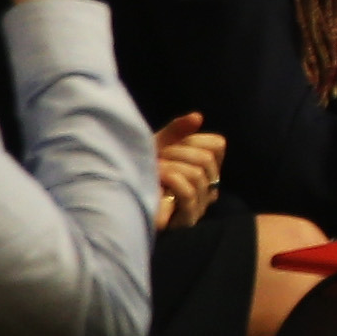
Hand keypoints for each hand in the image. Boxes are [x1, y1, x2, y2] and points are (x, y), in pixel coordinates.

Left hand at [150, 113, 227, 228]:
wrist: (119, 201)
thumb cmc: (139, 175)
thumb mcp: (157, 147)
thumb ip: (177, 132)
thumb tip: (198, 116)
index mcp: (206, 168)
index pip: (217, 145)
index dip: (192, 139)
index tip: (170, 144)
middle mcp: (209, 187)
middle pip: (206, 158)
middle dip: (178, 152)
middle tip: (158, 157)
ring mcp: (201, 204)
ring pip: (198, 175)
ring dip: (171, 167)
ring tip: (154, 170)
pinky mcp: (188, 219)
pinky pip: (189, 193)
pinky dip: (171, 180)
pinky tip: (157, 180)